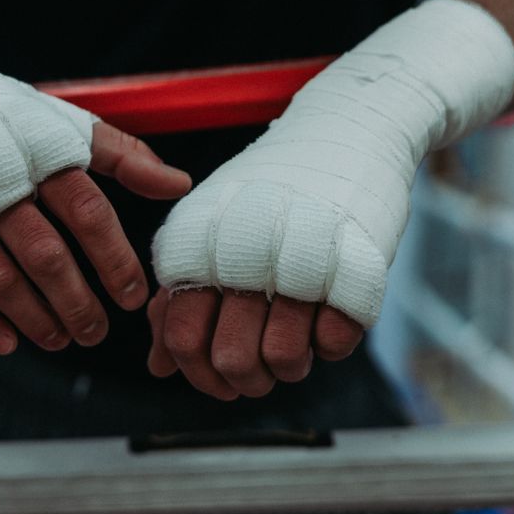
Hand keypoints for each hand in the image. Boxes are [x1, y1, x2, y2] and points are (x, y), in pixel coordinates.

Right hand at [0, 121, 190, 353]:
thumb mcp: (59, 123)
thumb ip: (121, 154)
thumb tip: (180, 184)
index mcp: (33, 146)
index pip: (86, 210)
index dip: (114, 258)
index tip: (133, 298)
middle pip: (44, 253)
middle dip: (77, 302)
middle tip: (97, 332)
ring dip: (35, 318)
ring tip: (61, 339)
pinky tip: (8, 342)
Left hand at [147, 0, 513, 400]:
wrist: (345, 132)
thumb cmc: (270, 192)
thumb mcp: (211, 230)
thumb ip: (178, 297)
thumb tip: (159, 366)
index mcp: (198, 244)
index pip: (182, 339)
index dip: (200, 376)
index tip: (219, 380)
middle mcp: (242, 252)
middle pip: (232, 361)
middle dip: (249, 381)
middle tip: (263, 367)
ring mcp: (298, 259)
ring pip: (285, 361)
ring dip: (292, 366)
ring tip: (298, 339)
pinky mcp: (354, 268)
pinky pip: (336, 343)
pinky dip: (332, 343)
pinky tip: (327, 315)